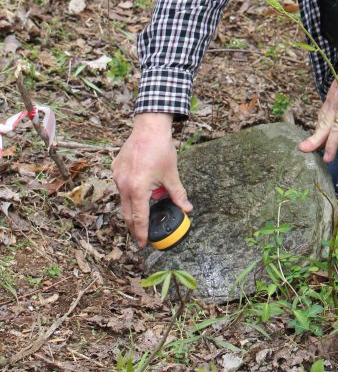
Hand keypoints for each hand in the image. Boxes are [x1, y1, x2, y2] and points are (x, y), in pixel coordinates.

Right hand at [112, 113, 192, 248]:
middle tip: (141, 236)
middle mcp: (124, 185)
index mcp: (138, 189)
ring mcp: (117, 177)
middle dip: (134, 226)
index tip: (143, 244)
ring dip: (132, 208)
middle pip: (127, 213)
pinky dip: (129, 192)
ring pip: (123, 200)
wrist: (149, 127)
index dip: (141, 233)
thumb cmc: (161, 149)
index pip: (139, 218)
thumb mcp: (172, 174)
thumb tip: (187, 208)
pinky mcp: (115, 169)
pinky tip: (139, 189)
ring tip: (142, 212)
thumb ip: (178, 194)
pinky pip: (121, 186)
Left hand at [298, 66, 337, 163]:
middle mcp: (334, 104)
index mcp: (330, 100)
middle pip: (322, 125)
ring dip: (331, 146)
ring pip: (335, 129)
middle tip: (304, 150)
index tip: (311, 142)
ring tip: (327, 159)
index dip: (316, 131)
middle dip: (314, 140)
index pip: (321, 119)